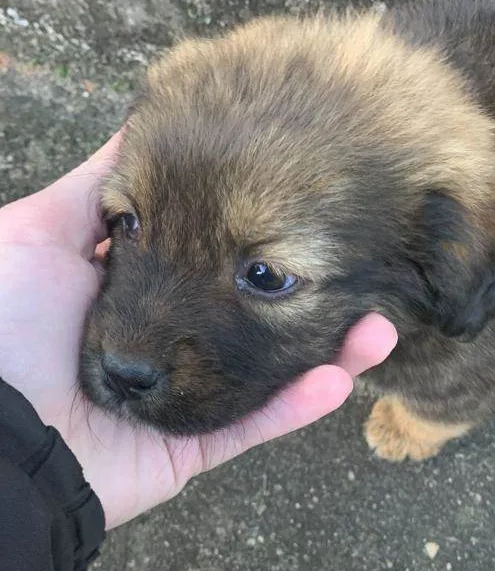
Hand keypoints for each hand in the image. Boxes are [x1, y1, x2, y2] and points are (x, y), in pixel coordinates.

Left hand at [0, 135, 396, 528]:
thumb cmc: (5, 321)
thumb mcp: (40, 230)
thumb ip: (102, 186)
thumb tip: (142, 123)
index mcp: (138, 286)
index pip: (217, 250)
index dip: (266, 234)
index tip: (317, 201)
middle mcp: (168, 337)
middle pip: (255, 310)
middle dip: (313, 289)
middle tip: (368, 266)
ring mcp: (182, 394)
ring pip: (269, 371)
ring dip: (329, 351)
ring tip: (381, 326)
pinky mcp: (188, 447)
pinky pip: (252, 428)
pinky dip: (297, 408)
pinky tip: (343, 377)